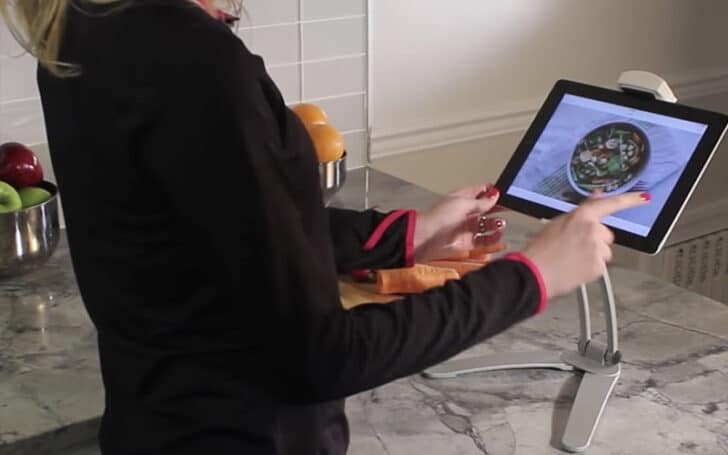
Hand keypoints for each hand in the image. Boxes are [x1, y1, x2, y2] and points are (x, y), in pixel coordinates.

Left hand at [414, 183, 506, 261]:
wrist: (426, 238)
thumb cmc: (439, 217)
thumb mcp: (462, 204)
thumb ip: (481, 202)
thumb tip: (495, 195)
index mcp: (464, 198)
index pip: (482, 191)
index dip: (494, 191)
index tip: (507, 193)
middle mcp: (467, 212)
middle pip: (488, 208)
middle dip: (499, 207)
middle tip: (510, 208)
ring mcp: (468, 227)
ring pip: (488, 224)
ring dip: (496, 223)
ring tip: (499, 223)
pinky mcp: (468, 242)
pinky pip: (485, 240)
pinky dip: (493, 238)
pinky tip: (497, 234)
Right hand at [520, 191, 650, 298]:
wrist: (534, 274)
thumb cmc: (540, 250)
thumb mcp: (558, 223)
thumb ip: (582, 211)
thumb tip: (596, 197)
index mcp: (581, 216)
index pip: (610, 204)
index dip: (630, 200)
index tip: (643, 197)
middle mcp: (593, 230)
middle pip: (606, 234)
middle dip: (595, 241)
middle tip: (574, 247)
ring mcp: (597, 249)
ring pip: (604, 251)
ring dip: (593, 255)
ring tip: (571, 259)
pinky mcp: (599, 267)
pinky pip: (600, 265)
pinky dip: (590, 268)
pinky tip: (574, 268)